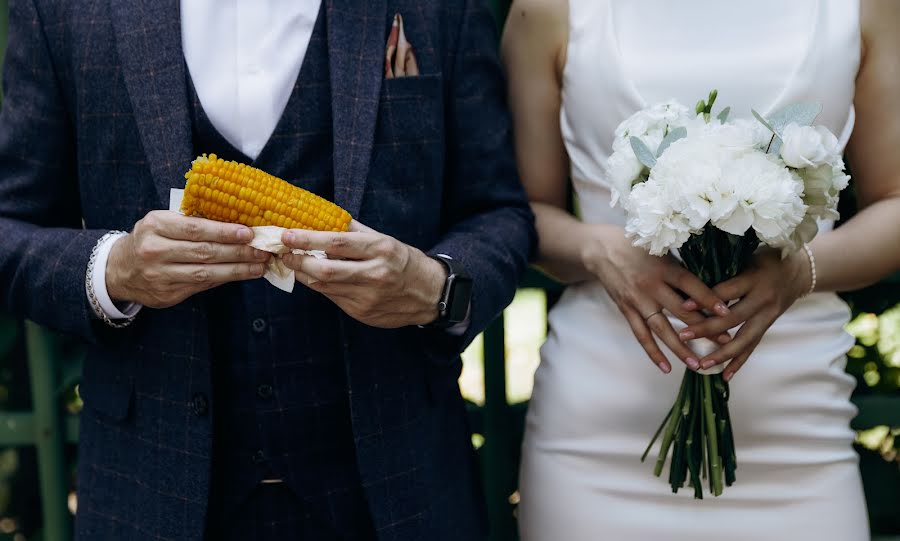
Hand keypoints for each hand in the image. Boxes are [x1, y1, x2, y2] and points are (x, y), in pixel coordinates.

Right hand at [106, 211, 270, 307]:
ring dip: (237, 269)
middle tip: (262, 250)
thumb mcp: (162, 222)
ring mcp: (160, 275)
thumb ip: (191, 222)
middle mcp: (155, 251)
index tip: (249, 233)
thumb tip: (236, 226)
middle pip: (204, 252)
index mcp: (155, 226)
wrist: (119, 270)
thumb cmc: (150, 239)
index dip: (224, 231)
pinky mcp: (167, 294)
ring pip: (206, 273)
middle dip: (238, 252)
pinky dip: (225, 279)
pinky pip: (201, 285)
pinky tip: (242, 274)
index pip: (195, 228)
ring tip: (259, 265)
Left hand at [280, 222, 444, 328]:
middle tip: (283, 252)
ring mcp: (367, 297)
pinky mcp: (362, 313)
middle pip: (325, 270)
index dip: (307, 239)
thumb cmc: (404, 261)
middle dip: (298, 261)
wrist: (430, 294)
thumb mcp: (384, 240)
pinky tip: (314, 277)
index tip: (287, 234)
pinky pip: (332, 297)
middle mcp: (374, 274)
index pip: (336, 243)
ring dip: (304, 274)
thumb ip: (354, 231)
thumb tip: (322, 217)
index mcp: (380, 250)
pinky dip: (319, 286)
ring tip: (293, 262)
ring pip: (324, 286)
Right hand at [583, 226, 730, 373]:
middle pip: (681, 311)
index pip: (690, 285)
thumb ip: (681, 270)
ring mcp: (637, 300)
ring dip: (680, 348)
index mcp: (664, 268)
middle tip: (725, 342)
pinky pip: (641, 335)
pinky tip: (666, 367)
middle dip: (704, 328)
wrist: (602, 250)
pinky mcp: (626, 310)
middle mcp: (651, 286)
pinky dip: (653, 352)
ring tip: (697, 364)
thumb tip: (711, 288)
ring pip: (662, 329)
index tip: (727, 313)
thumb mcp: (661, 251)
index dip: (709, 299)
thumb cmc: (638, 247)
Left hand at [678, 247, 811, 379]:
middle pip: (733, 319)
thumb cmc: (764, 258)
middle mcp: (763, 299)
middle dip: (707, 329)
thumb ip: (724, 268)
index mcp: (754, 278)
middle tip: (683, 337)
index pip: (726, 291)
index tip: (683, 306)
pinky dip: (739, 361)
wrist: (799, 271)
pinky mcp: (769, 325)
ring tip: (702, 365)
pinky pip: (753, 346)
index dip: (705, 299)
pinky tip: (725, 375)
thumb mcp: (747, 256)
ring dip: (722, 354)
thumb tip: (690, 280)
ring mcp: (769, 315)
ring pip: (744, 339)